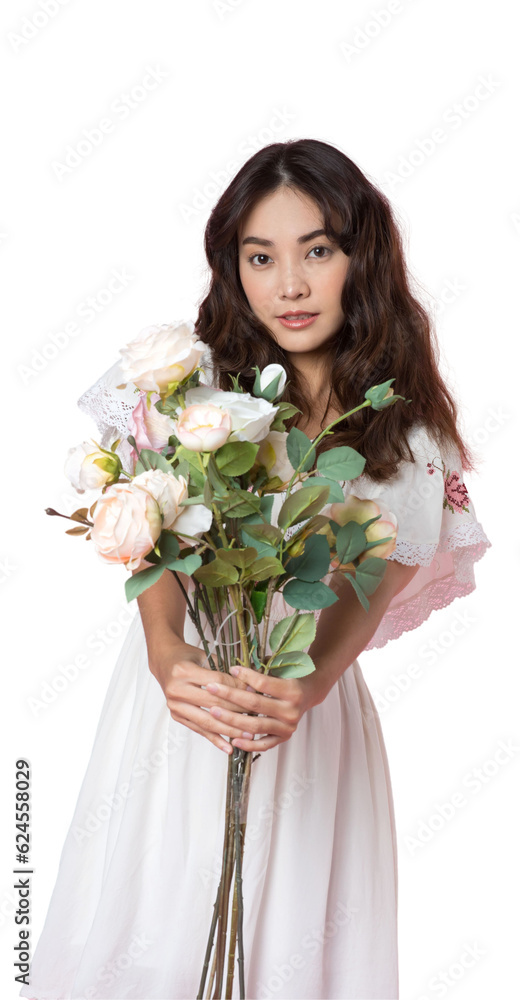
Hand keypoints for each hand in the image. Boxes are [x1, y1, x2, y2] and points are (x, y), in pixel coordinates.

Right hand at [149, 640, 252, 755]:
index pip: (217, 683)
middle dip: (238, 711)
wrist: (164, 662)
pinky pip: (199, 729)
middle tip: (257, 716)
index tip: (254, 693)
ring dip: (229, 730)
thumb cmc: (187, 657)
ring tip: (247, 735)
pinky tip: (228, 747)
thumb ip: (224, 671)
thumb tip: (249, 687)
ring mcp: (174, 705)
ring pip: (207, 721)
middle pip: (214, 704)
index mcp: (184, 671)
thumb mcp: (204, 656)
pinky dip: (215, 739)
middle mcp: (176, 690)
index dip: (237, 689)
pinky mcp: (176, 716)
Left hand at [204, 664, 323, 753]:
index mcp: (292, 691)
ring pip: (255, 726)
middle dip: (230, 696)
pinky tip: (232, 740)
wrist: (310, 694)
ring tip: (213, 712)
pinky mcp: (284, 738)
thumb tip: (234, 669)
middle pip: (255, 704)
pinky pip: (263, 745)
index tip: (230, 669)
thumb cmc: (290, 678)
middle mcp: (291, 711)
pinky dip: (248, 744)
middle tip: (211, 688)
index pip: (263, 684)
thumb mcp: (281, 670)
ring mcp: (288, 727)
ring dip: (232, 719)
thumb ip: (261, 671)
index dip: (245, 675)